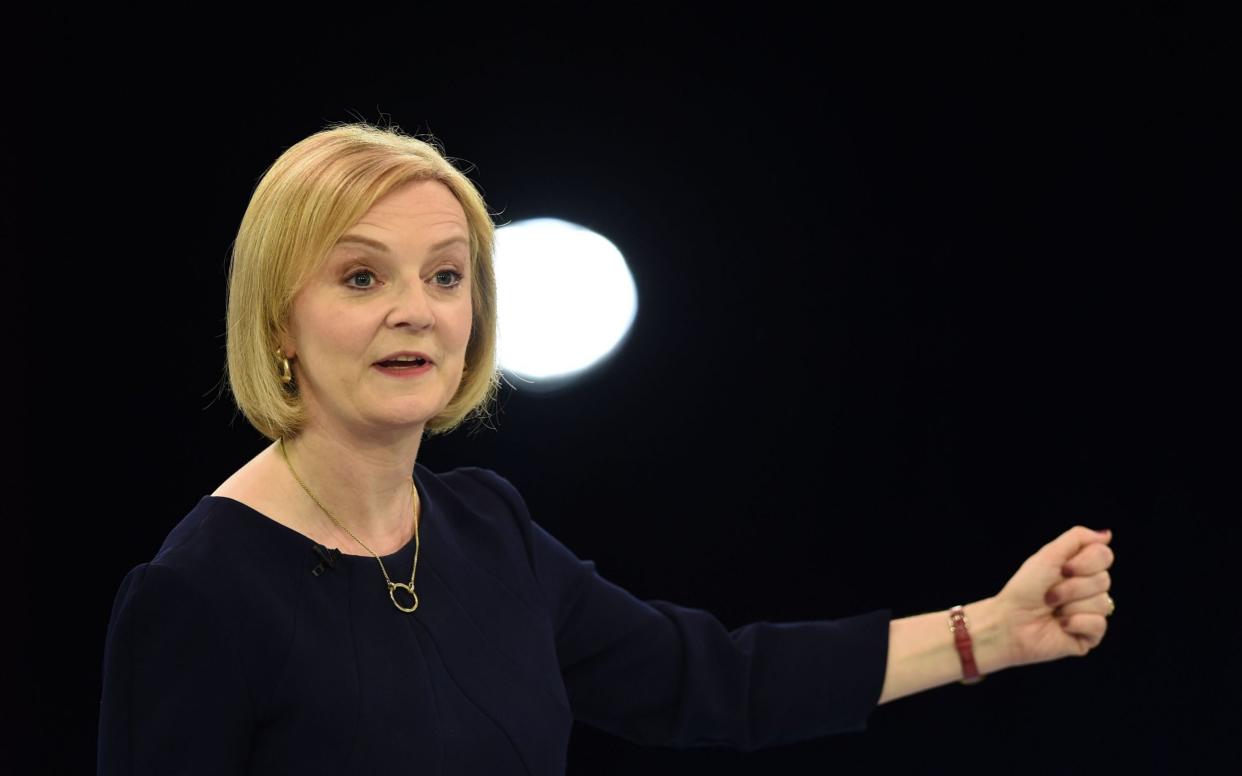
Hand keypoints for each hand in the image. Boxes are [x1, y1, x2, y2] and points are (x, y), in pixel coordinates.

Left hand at [993, 526, 1115, 668]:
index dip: (1086, 562)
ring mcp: (1091, 613)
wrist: (1009, 622)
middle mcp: (1089, 590)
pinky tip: (1060, 625)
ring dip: (1070, 605)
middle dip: (1072, 587)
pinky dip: (1076, 622)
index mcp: (1080, 569)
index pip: (1104, 556)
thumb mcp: (1048, 556)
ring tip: (1052, 610)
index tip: (1064, 569)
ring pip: (1103, 603)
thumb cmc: (1024, 589)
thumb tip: (1107, 535)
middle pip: (1104, 580)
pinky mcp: (1090, 636)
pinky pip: (1099, 625)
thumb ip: (1077, 539)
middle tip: (1049, 595)